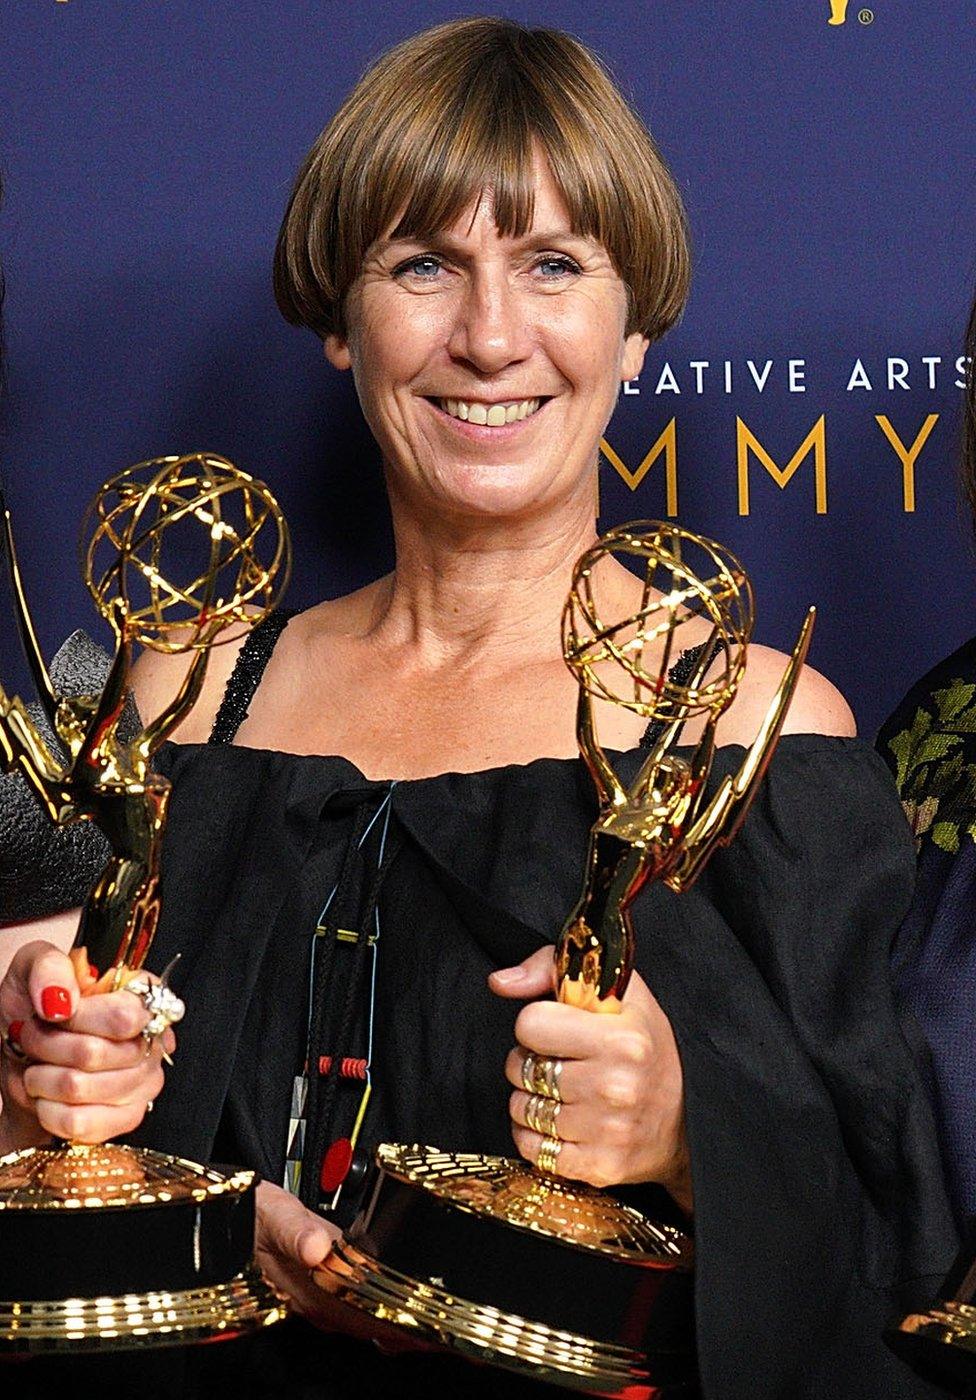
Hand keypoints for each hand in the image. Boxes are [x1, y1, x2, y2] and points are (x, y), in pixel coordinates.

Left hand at [0, 940, 172, 1151]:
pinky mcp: (127, 1118)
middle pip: (94, 1054)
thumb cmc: (34, 1011)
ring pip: (79, 1088)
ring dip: (41, 1078)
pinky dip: (47, 1111)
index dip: (79, 1018)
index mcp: (140, 994)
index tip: (53, 1013)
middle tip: (34, 1038)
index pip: (124, 1016)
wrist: (23, 1060)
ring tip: (39, 1065)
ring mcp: (144, 1081)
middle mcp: (151, 1038)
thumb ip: (48, 968)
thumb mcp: (33, 969)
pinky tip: (49, 1096)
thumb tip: (63, 1002)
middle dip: (46, 1046)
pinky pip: (78, 1123)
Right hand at [256, 1182, 437, 1352]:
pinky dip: (386, 1313)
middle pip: (374, 1325)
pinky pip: (360, 1310)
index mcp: (313, 1288)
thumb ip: (295, 1230)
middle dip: (411, 1331)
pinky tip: (405, 1312)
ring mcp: (321, 1300)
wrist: (230, 1219)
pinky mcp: (323, 1291)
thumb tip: (316, 1246)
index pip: (367, 1316)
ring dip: (401, 1325)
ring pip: (368, 1322)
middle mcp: (320, 1303)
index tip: (433, 1330)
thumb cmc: (250, 1216)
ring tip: (438, 1327)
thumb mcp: (271, 1214)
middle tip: (452, 1334)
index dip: (400, 1325)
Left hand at [489, 945, 692, 1212]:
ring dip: (530, 1098)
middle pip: (521, 1067)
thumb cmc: (645, 1045)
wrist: (688, 1117)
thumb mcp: (615, 990)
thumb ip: (551, 968)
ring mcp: (606, 1132)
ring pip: (521, 1108)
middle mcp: (614, 1086)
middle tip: (560, 1060)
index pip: (529, 1023)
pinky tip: (560, 1121)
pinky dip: (534, 1134)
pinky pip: (532, 1148)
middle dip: (531, 1060)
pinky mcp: (598, 1167)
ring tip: (561, 1091)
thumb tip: (500, 982)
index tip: (560, 1028)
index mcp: (621, 1038)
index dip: (538, 1023)